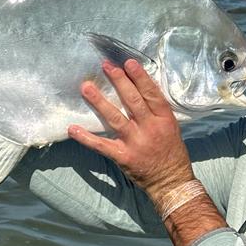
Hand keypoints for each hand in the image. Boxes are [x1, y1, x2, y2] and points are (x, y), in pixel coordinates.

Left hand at [68, 59, 194, 201]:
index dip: (139, 77)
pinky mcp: (123, 156)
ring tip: (86, 87)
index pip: (151, 94)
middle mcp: (150, 128)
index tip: (128, 62)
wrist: (171, 182)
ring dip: (99, 102)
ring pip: (115, 118)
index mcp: (164, 119)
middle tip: (106, 66)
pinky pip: (101, 145)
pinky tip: (73, 128)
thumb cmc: (172, 152)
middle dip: (118, 81)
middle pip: (132, 101)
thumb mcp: (171, 127)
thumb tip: (139, 89)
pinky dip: (86, 137)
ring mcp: (135, 142)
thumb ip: (156, 111)